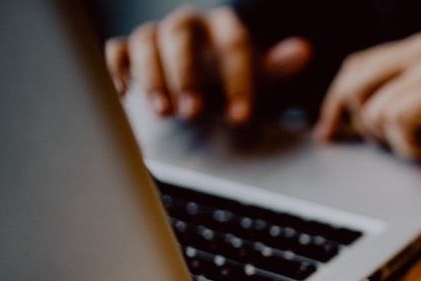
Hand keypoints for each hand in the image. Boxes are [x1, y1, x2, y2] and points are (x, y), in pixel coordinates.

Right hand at [104, 6, 311, 123]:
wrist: (202, 81)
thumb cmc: (231, 77)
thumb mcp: (259, 75)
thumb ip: (278, 65)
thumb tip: (304, 51)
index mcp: (224, 26)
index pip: (233, 45)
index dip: (238, 81)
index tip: (241, 116)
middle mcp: (188, 24)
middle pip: (180, 36)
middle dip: (186, 75)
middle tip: (194, 112)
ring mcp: (156, 34)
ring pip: (146, 40)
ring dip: (152, 76)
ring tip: (164, 111)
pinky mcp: (130, 50)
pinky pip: (116, 50)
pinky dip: (118, 69)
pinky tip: (127, 94)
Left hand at [315, 32, 420, 159]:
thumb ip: (407, 97)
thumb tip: (359, 122)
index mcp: (419, 49)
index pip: (355, 69)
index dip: (334, 104)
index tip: (329, 134)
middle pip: (353, 87)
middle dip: (364, 126)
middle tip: (401, 141)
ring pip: (376, 111)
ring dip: (400, 141)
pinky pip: (399, 121)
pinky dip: (414, 144)